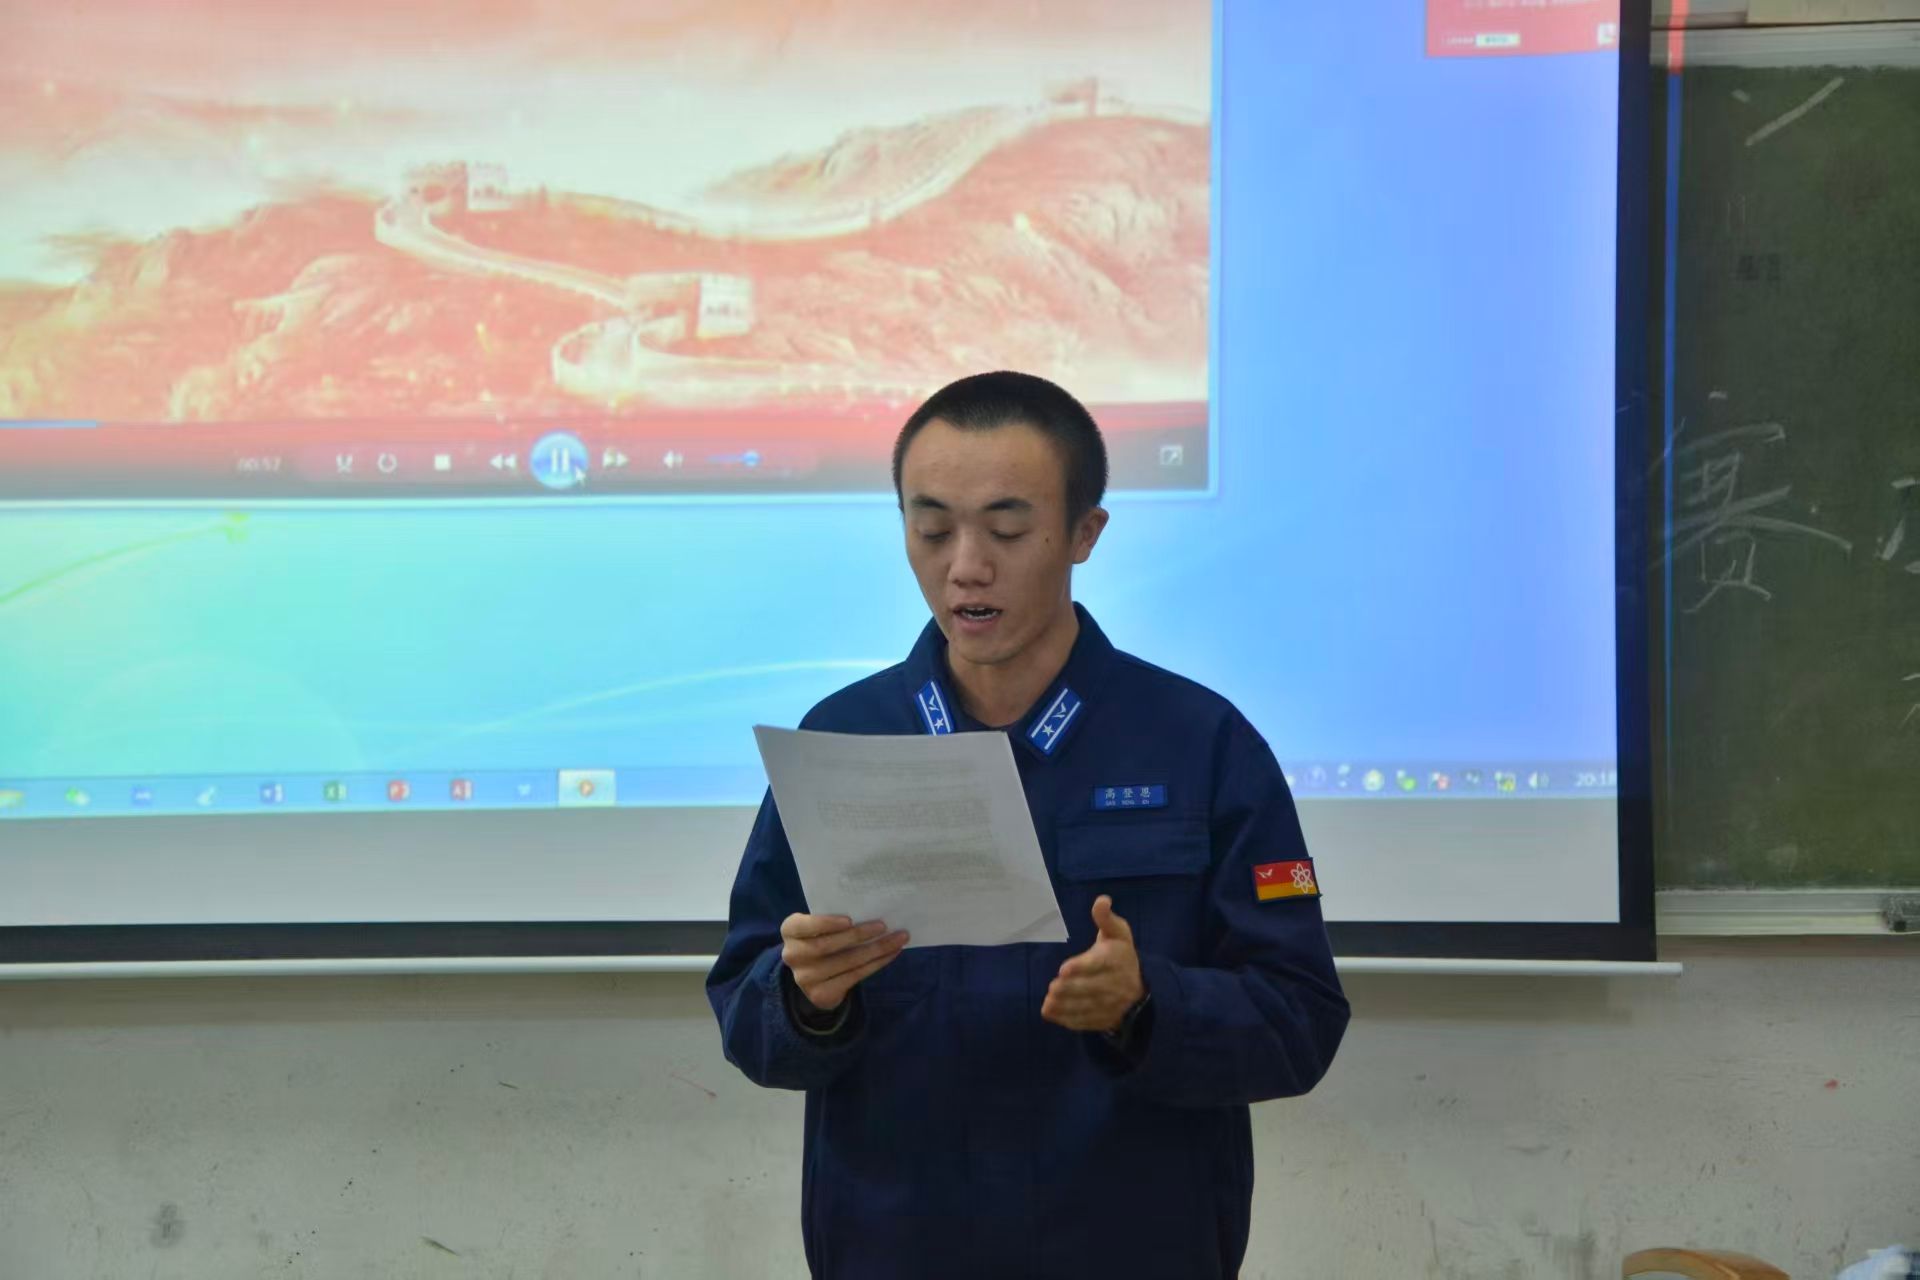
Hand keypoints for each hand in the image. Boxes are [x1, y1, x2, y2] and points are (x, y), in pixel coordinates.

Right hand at [781, 913, 908, 1012]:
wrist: (814, 977)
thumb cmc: (822, 939)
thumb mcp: (820, 926)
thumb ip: (833, 919)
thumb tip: (872, 909)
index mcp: (790, 931)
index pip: (802, 926)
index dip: (825, 923)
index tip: (850, 919)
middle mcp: (793, 955)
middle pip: (827, 946)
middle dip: (858, 935)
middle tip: (883, 925)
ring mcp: (805, 978)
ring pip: (846, 962)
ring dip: (876, 950)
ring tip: (898, 939)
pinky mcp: (821, 994)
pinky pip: (854, 976)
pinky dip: (877, 964)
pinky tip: (891, 953)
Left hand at [1041, 895, 1144, 1032]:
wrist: (1138, 991)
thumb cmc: (1121, 956)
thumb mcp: (1118, 934)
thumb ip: (1106, 918)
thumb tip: (1101, 900)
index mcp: (1115, 960)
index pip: (1098, 964)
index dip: (1081, 967)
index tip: (1064, 968)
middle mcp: (1114, 984)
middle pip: (1090, 988)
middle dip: (1070, 989)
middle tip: (1053, 986)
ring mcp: (1108, 1005)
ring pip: (1085, 1006)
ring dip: (1066, 1005)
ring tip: (1049, 1002)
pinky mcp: (1101, 1019)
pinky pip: (1084, 1021)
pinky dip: (1067, 1019)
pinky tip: (1051, 1013)